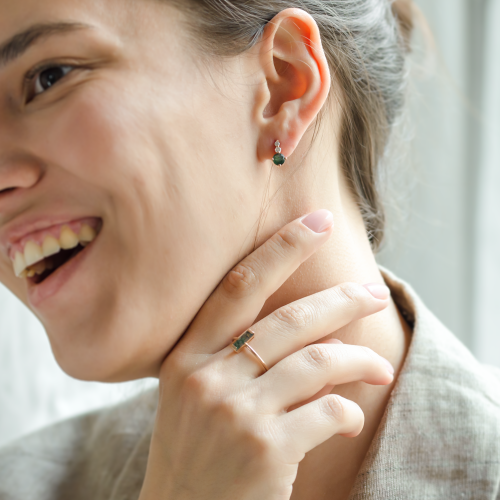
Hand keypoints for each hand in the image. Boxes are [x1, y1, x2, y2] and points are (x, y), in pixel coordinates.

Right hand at [139, 210, 392, 499]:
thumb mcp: (194, 392)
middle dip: (340, 301)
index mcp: (187, 355)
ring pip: (318, 362)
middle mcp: (208, 376)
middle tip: (372, 294)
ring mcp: (237, 413)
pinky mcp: (266, 449)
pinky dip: (348, 410)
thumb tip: (297, 320)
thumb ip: (228, 354)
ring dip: (359, 360)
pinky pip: (327, 412)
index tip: (316, 222)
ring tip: (380, 366)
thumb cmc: (192, 449)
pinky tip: (350, 416)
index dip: (281, 249)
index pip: (239, 286)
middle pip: (290, 320)